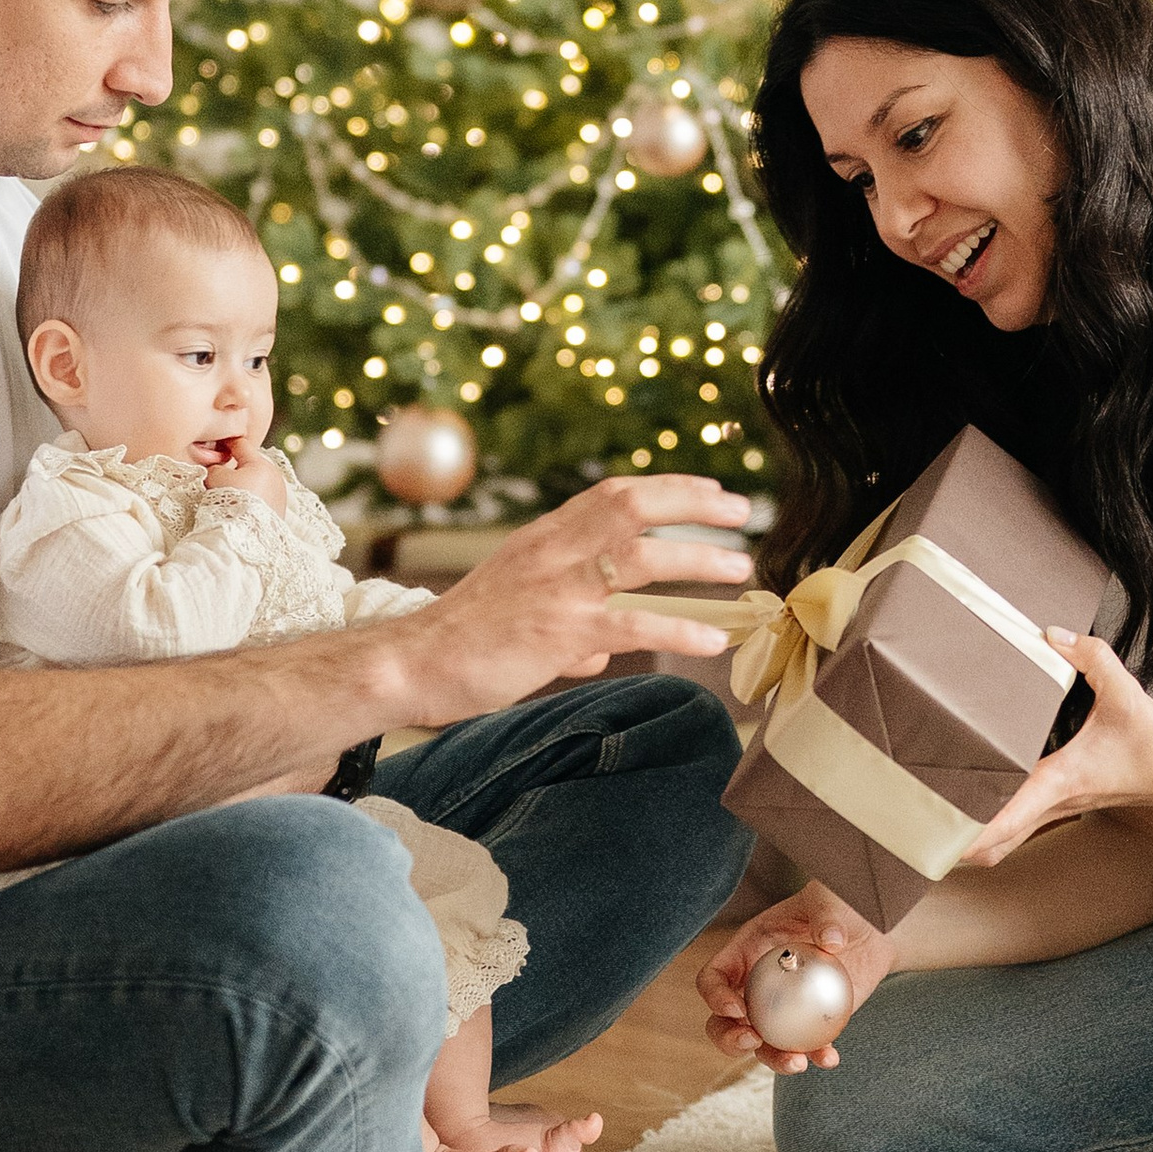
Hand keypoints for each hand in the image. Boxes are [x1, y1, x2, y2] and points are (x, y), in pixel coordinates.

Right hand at [202, 438, 287, 513]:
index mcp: (261, 463)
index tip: (218, 444)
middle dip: (237, 468)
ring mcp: (280, 494)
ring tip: (230, 497)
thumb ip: (214, 468)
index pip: (241, 445)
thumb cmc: (232, 502)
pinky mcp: (280, 511)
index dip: (227, 443)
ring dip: (245, 485)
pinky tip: (242, 509)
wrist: (246, 535)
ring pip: (258, 483)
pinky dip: (253, 500)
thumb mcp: (216, 478)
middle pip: (251, 465)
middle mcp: (275, 476)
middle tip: (220, 477)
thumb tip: (216, 469)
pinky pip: (262, 499)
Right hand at [382, 473, 754, 729]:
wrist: (410, 663)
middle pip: (633, 506)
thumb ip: (570, 624)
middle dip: (694, 504)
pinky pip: (632, 625)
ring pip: (641, 556)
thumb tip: (603, 651)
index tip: (712, 493)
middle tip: (742, 514)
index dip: (668, 488)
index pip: (613, 493)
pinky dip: (679, 630)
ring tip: (740, 571)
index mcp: (542, 538)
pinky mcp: (558, 633)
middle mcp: (552, 551)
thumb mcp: (517, 611)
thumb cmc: (462, 640)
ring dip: (699, 559)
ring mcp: (557, 590)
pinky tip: (711, 641)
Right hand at [699, 881, 894, 1072]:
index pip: (714, 977)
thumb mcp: (831, 899)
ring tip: (796, 1063)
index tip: (737, 1009)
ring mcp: (781, 1009)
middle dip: (729, 1038)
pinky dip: (815, 1056)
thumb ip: (828, 915)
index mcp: (746, 951)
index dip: (715, 996)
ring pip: (762, 1044)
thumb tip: (831, 942)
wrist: (872, 928)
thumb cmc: (841, 904)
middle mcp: (756, 984)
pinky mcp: (809, 1023)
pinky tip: (829, 1058)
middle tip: (753, 1041)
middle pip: (725, 1021)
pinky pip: (804, 1047)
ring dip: (773, 1059)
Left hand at [954, 631, 1152, 870]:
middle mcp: (1056, 801)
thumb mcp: (1124, 690)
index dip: (974, 835)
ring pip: (1008, 839)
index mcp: (1063, 779)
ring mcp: (1060, 809)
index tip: (943, 843)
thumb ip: (1089, 655)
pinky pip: (1021, 825)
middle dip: (960, 846)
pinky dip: (995, 826)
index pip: (1011, 817)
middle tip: (920, 832)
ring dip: (975, 839)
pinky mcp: (1064, 805)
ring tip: (936, 822)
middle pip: (998, 843)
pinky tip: (976, 804)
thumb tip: (1051, 635)